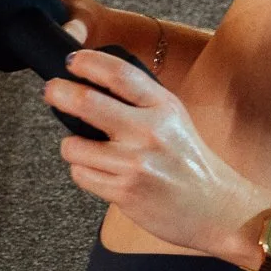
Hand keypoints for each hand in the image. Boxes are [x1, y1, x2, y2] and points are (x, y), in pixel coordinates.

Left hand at [43, 48, 264, 261]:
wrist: (218, 209)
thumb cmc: (191, 165)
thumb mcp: (175, 120)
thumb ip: (141, 102)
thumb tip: (92, 85)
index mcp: (164, 108)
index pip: (119, 74)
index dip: (87, 62)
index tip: (71, 61)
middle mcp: (150, 132)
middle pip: (86, 102)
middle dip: (59, 92)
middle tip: (52, 91)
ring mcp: (136, 164)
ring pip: (74, 146)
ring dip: (74, 148)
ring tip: (93, 152)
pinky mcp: (124, 192)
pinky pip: (81, 175)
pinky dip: (84, 173)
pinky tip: (104, 174)